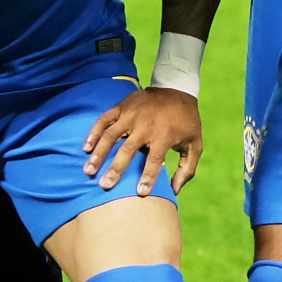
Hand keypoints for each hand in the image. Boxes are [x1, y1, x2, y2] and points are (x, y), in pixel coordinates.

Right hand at [83, 87, 201, 196]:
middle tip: (105, 185)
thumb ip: (187, 168)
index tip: (140, 192)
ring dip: (98, 153)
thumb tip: (175, 191)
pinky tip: (86, 148)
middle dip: (116, 169)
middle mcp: (146, 125)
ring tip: (88, 171)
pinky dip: (93, 133)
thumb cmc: (186, 122)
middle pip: (128, 149)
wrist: (177, 88)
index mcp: (165, 134)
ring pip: (110, 135)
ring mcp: (131, 114)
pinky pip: (104, 120)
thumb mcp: (195, 144)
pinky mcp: (121, 106)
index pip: (155, 160)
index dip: (148, 176)